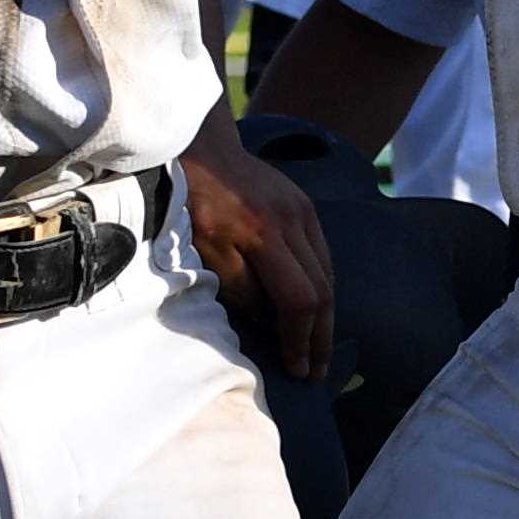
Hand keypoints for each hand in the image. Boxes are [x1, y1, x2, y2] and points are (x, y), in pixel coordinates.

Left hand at [178, 122, 338, 383]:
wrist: (201, 146)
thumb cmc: (189, 201)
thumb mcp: (201, 248)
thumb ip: (237, 286)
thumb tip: (267, 322)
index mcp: (262, 234)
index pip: (299, 300)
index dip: (300, 340)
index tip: (296, 369)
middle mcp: (292, 222)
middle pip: (324, 292)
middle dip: (321, 339)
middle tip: (317, 372)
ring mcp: (304, 211)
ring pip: (328, 275)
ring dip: (325, 318)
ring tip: (317, 349)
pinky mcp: (305, 207)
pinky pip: (322, 256)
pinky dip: (321, 288)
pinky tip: (313, 310)